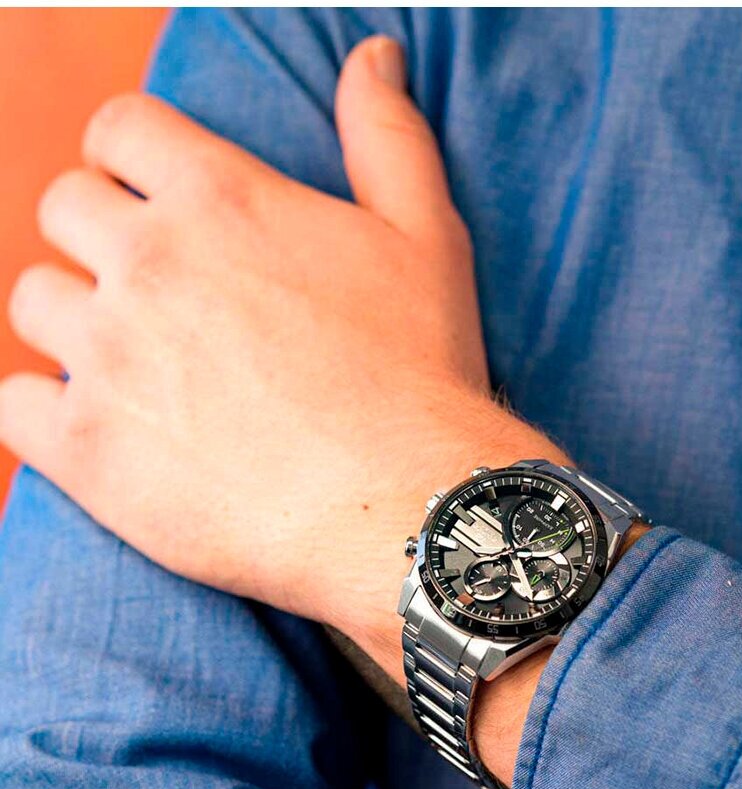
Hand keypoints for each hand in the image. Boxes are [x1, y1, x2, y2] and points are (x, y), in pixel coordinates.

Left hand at [1, 36, 564, 694]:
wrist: (403, 504)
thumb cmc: (422, 373)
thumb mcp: (426, 239)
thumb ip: (387, 137)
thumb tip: (374, 56)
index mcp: (218, 197)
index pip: (120, 129)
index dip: (135, 158)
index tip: (160, 198)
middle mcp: (147, 262)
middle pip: (64, 207)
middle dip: (102, 236)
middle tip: (161, 291)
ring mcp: (109, 356)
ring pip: (36, 302)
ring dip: (77, 320)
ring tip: (137, 361)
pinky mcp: (88, 450)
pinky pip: (14, 405)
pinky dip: (46, 409)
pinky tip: (105, 423)